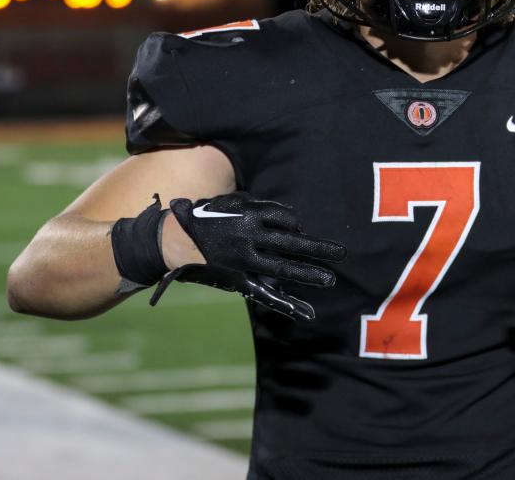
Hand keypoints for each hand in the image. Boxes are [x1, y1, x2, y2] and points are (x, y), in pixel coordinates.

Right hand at [149, 191, 346, 320]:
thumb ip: (260, 205)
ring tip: (331, 279)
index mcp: (249, 217)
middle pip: (292, 244)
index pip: (286, 221)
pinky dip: (286, 303)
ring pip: (284, 268)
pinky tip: (307, 312)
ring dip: (309, 273)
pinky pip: (265, 294)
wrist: (171, 240)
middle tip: (343, 253)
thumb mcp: (232, 202)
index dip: (297, 228)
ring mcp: (245, 262)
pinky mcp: (238, 280)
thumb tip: (289, 215)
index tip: (302, 233)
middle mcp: (250, 239)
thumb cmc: (204, 216)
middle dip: (318, 249)